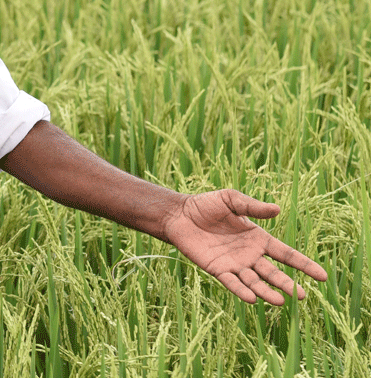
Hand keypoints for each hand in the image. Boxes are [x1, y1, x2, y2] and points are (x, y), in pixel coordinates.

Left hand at [163, 189, 327, 304]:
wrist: (179, 215)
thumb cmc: (205, 205)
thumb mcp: (231, 200)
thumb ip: (253, 207)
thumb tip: (277, 209)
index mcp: (258, 238)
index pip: (286, 254)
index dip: (304, 265)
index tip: (322, 276)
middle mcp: (249, 255)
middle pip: (273, 273)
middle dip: (287, 284)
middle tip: (301, 296)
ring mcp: (234, 264)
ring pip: (255, 282)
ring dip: (266, 292)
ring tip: (279, 301)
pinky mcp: (217, 270)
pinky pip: (232, 283)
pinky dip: (241, 291)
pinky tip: (252, 299)